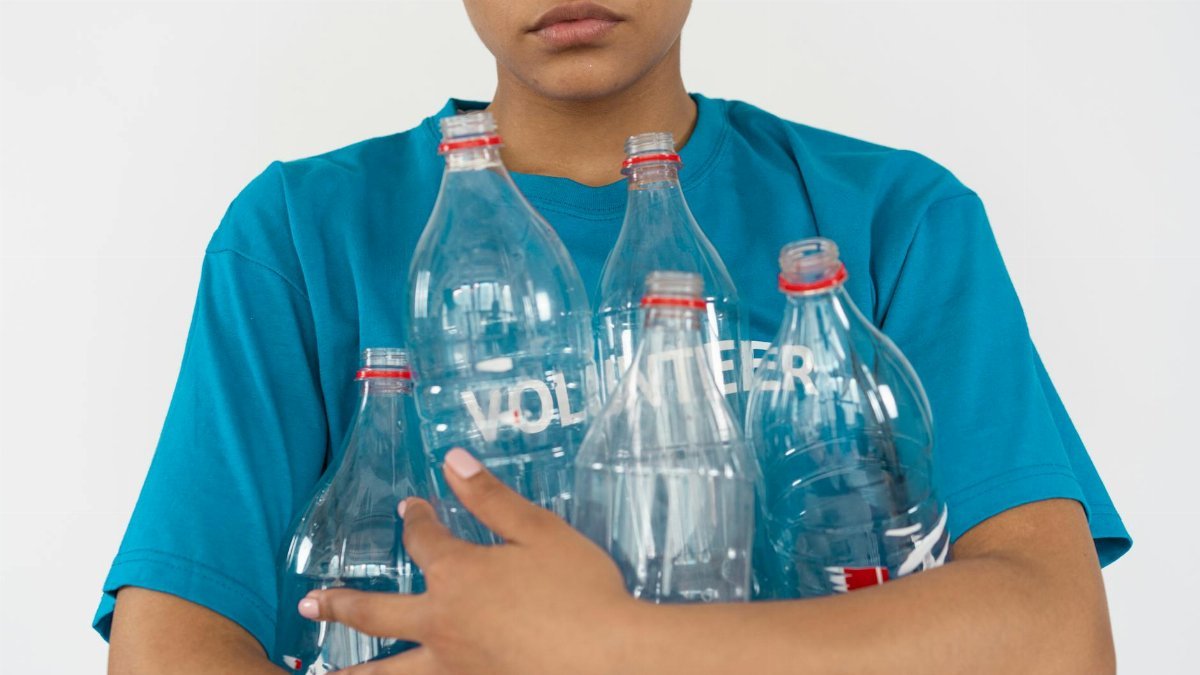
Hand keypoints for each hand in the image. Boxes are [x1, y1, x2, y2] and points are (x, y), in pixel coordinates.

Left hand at [298, 448, 639, 674]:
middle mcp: (442, 624)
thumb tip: (452, 460)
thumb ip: (492, 498)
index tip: (410, 507)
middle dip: (340, 604)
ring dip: (350, 673)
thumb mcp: (540, 532)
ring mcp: (454, 667)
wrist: (609, 660)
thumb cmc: (581, 591)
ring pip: (386, 673)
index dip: (415, 519)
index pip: (424, 539)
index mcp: (458, 575)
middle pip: (376, 613)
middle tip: (308, 604)